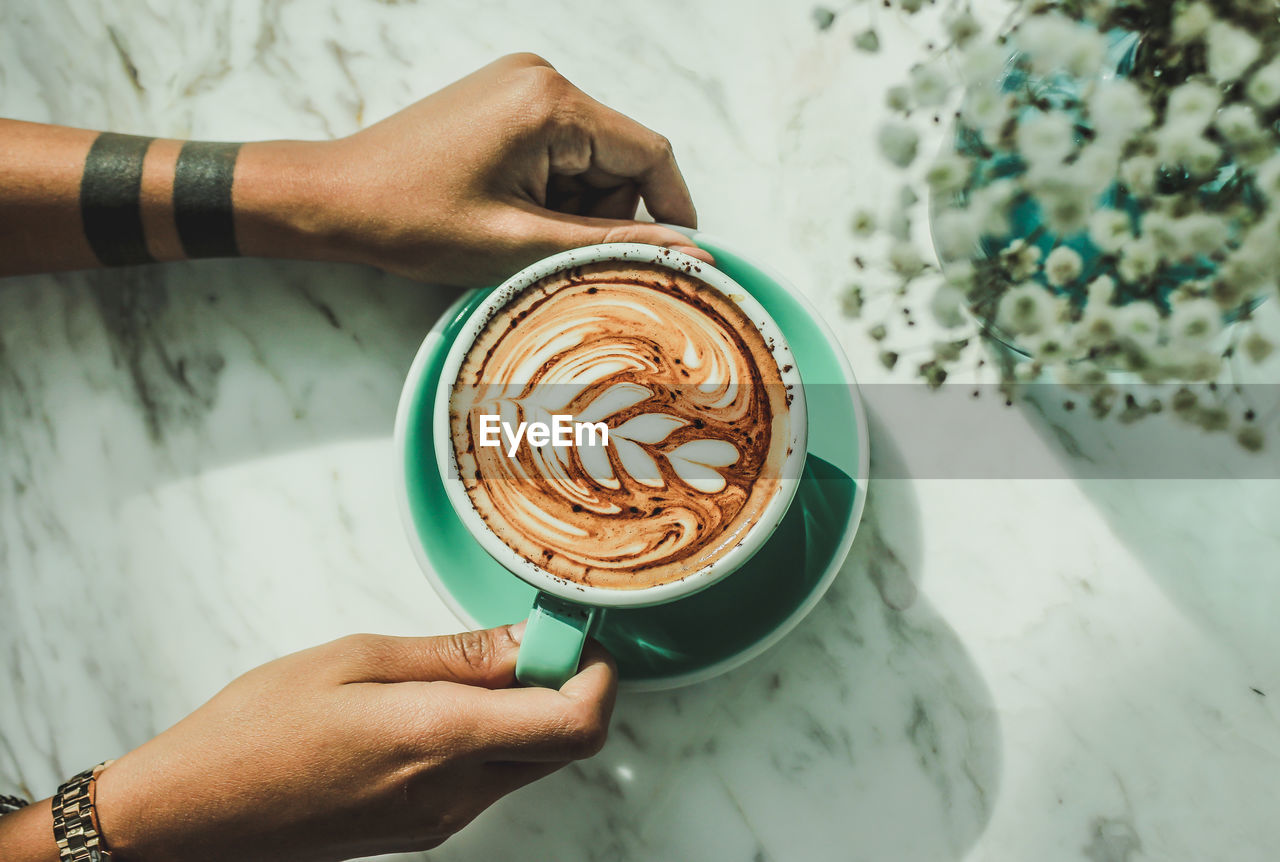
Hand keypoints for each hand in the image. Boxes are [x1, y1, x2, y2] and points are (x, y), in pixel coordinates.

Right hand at [91, 625, 616, 861]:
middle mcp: (455, 794)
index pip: (575, 724)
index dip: (597, 677)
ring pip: (529, 761)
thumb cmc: (256, 730)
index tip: (575, 637)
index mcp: (440, 739)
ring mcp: (442, 821)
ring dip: (529, 710)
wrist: (192, 818)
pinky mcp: (424, 831)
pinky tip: (443, 704)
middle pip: (563, 744)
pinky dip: (493, 736)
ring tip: (472, 667)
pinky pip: (490, 780)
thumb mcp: (357, 658)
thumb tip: (530, 639)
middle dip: (566, 685)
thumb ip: (456, 654)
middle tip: (529, 638)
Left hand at [263, 52, 711, 284]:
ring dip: (573, 205)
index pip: (651, 154)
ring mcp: (521, 83)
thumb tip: (689, 253)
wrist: (337, 197)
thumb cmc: (415, 220)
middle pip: (621, 158)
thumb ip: (611, 244)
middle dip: (604, 213)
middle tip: (552, 249)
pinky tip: (507, 209)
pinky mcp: (505, 97)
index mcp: (551, 104)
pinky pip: (560, 147)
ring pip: (591, 158)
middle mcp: (542, 78)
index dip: (672, 210)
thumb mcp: (523, 242)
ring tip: (516, 230)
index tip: (674, 259)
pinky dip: (550, 188)